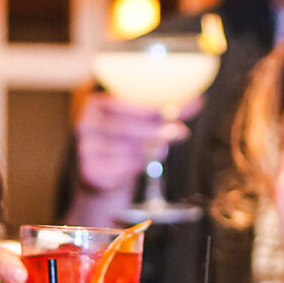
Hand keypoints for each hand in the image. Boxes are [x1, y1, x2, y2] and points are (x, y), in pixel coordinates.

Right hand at [71, 93, 191, 217]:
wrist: (101, 181)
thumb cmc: (123, 147)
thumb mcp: (141, 126)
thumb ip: (165, 113)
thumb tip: (198, 100)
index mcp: (96, 103)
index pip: (127, 102)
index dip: (153, 106)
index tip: (175, 111)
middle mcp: (86, 123)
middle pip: (128, 126)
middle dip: (157, 129)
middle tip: (180, 131)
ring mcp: (85, 148)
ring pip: (128, 148)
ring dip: (150, 150)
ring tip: (161, 151)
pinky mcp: (90, 171)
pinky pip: (123, 167)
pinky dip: (137, 166)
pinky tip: (139, 166)